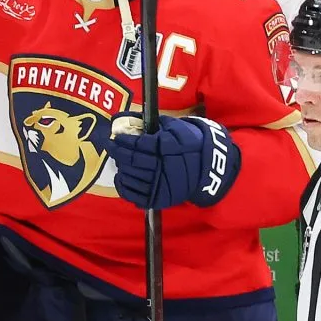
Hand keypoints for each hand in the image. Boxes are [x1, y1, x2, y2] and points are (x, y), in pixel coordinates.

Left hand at [105, 113, 240, 209]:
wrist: (210, 170)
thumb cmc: (193, 145)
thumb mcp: (179, 128)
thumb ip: (158, 126)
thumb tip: (134, 120)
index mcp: (166, 149)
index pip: (138, 144)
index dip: (123, 140)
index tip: (115, 136)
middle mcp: (161, 167)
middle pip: (132, 160)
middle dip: (117, 151)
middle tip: (110, 145)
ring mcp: (160, 185)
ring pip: (131, 176)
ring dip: (120, 167)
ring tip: (118, 160)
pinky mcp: (159, 199)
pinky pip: (134, 195)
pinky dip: (124, 186)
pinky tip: (121, 178)